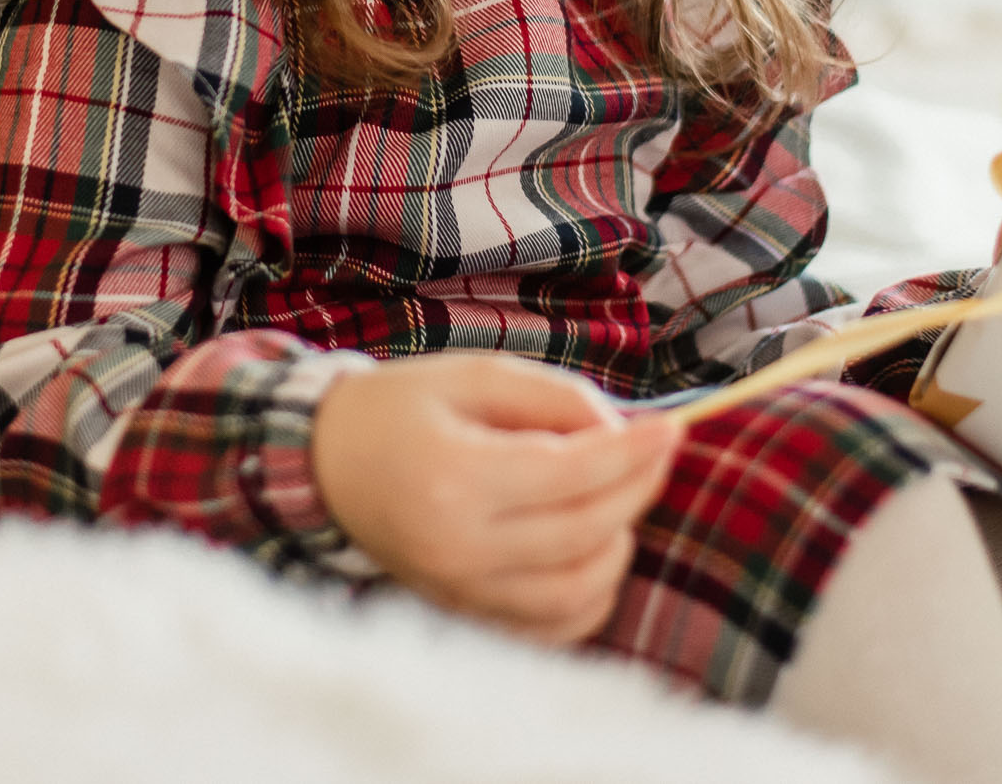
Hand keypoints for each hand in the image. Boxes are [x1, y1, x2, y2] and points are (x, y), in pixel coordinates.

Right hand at [311, 354, 680, 647]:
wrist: (328, 465)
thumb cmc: (403, 410)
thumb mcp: (474, 375)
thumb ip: (553, 397)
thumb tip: (624, 433)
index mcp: (454, 478)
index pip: (570, 474)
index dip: (633, 452)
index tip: (673, 427)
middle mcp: (457, 546)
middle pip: (584, 531)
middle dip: (636, 488)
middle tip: (654, 451)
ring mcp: (460, 591)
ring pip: (579, 590)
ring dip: (619, 544)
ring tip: (618, 498)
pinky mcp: (466, 615)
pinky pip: (554, 626)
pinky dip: (592, 594)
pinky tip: (596, 549)